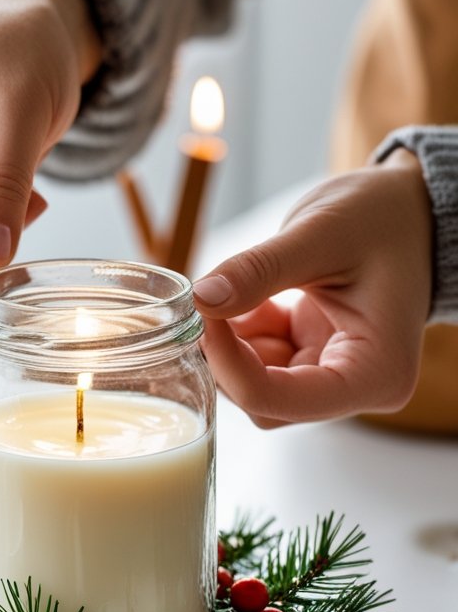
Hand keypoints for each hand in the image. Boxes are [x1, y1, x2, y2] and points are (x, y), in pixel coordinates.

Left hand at [192, 150, 432, 426]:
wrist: (409, 209)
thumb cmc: (386, 218)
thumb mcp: (321, 233)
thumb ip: (260, 269)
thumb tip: (203, 298)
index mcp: (375, 374)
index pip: (279, 401)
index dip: (228, 365)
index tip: (202, 314)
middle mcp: (357, 389)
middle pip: (264, 402)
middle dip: (227, 356)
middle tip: (205, 302)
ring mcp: (333, 376)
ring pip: (255, 385)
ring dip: (232, 342)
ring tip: (240, 287)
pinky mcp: (312, 359)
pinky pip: (260, 363)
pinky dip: (242, 332)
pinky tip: (254, 295)